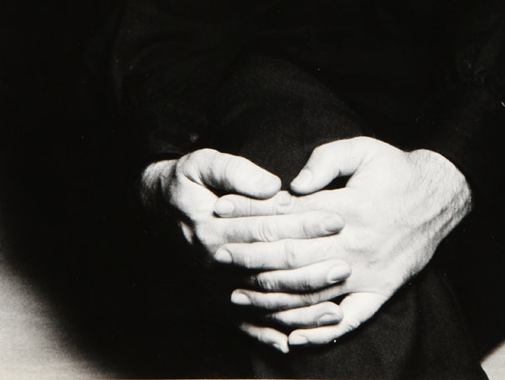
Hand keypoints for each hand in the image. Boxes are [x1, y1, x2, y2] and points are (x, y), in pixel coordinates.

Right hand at [140, 149, 348, 351]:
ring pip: (263, 303)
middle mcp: (215, 263)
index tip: (336, 219)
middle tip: (345, 264)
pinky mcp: (216, 299)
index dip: (303, 224)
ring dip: (300, 309)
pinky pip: (244, 324)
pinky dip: (267, 336)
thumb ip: (236, 171)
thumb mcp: (203, 163)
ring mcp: (215, 286)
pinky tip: (293, 342)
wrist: (158, 207)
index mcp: (213, 228)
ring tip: (337, 308)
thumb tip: (272, 186)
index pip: (267, 227)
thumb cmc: (188, 181)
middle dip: (310, 269)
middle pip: (270, 269)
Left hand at [214, 137, 471, 348]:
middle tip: (217, 254)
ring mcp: (368, 275)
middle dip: (250, 256)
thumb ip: (327, 159)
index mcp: (349, 209)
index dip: (252, 212)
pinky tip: (292, 338)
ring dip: (272, 298)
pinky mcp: (380, 293)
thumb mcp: (363, 149)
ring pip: (312, 294)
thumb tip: (294, 182)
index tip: (222, 210)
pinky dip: (320, 333)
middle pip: (292, 257)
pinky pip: (348, 321)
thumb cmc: (395, 170)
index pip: (288, 215)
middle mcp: (355, 247)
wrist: (440, 198)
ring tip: (237, 296)